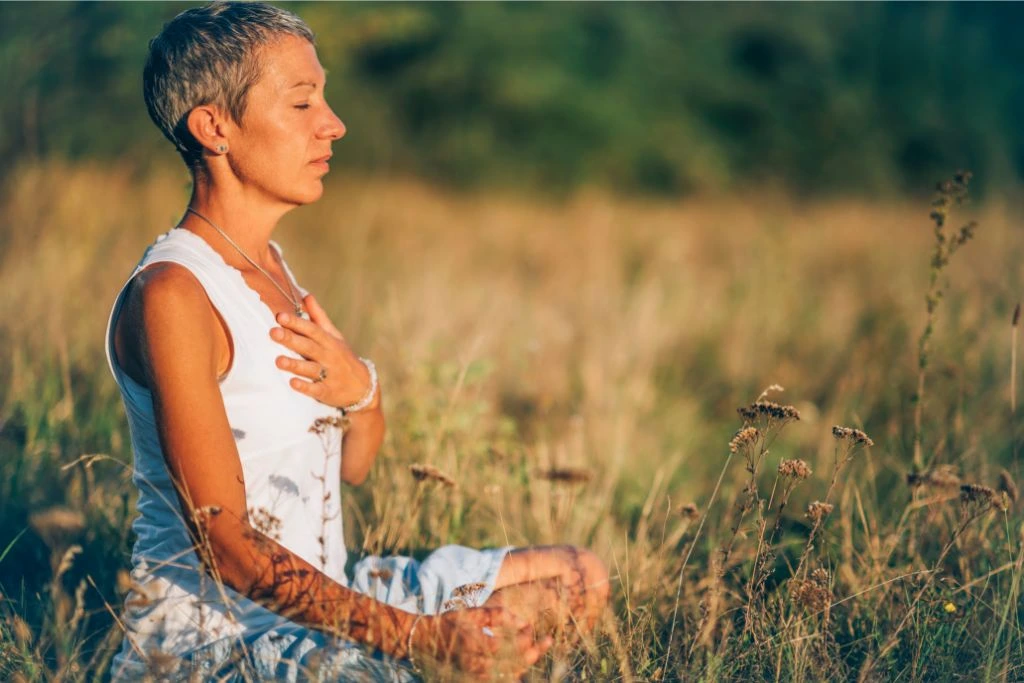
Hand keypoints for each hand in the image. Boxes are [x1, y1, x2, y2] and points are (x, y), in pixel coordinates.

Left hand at [269, 294, 374, 408]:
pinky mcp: (328, 392)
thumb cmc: (343, 357)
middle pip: (309, 347)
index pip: (312, 329)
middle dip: (291, 340)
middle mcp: (329, 357)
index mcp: (329, 341)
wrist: (363, 387)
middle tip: (273, 332)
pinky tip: (292, 383)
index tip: (280, 316)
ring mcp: (329, 375)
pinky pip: (315, 389)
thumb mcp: (335, 336)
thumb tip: (306, 296)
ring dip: (295, 364)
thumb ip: (319, 317)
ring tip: (278, 360)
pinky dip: (305, 387)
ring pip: (310, 368)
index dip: (297, 323)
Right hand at [414, 607, 552, 679]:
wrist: (427, 640)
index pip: (511, 646)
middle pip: (515, 665)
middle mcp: (476, 664)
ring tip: (537, 650)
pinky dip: (513, 674)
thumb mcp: (474, 614)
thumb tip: (524, 622)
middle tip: (546, 641)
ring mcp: (475, 675)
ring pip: (510, 676)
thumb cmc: (452, 622)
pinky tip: (521, 665)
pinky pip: (499, 681)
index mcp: (476, 644)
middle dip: (534, 652)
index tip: (534, 628)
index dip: (527, 638)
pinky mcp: (474, 679)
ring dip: (526, 664)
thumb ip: (499, 615)